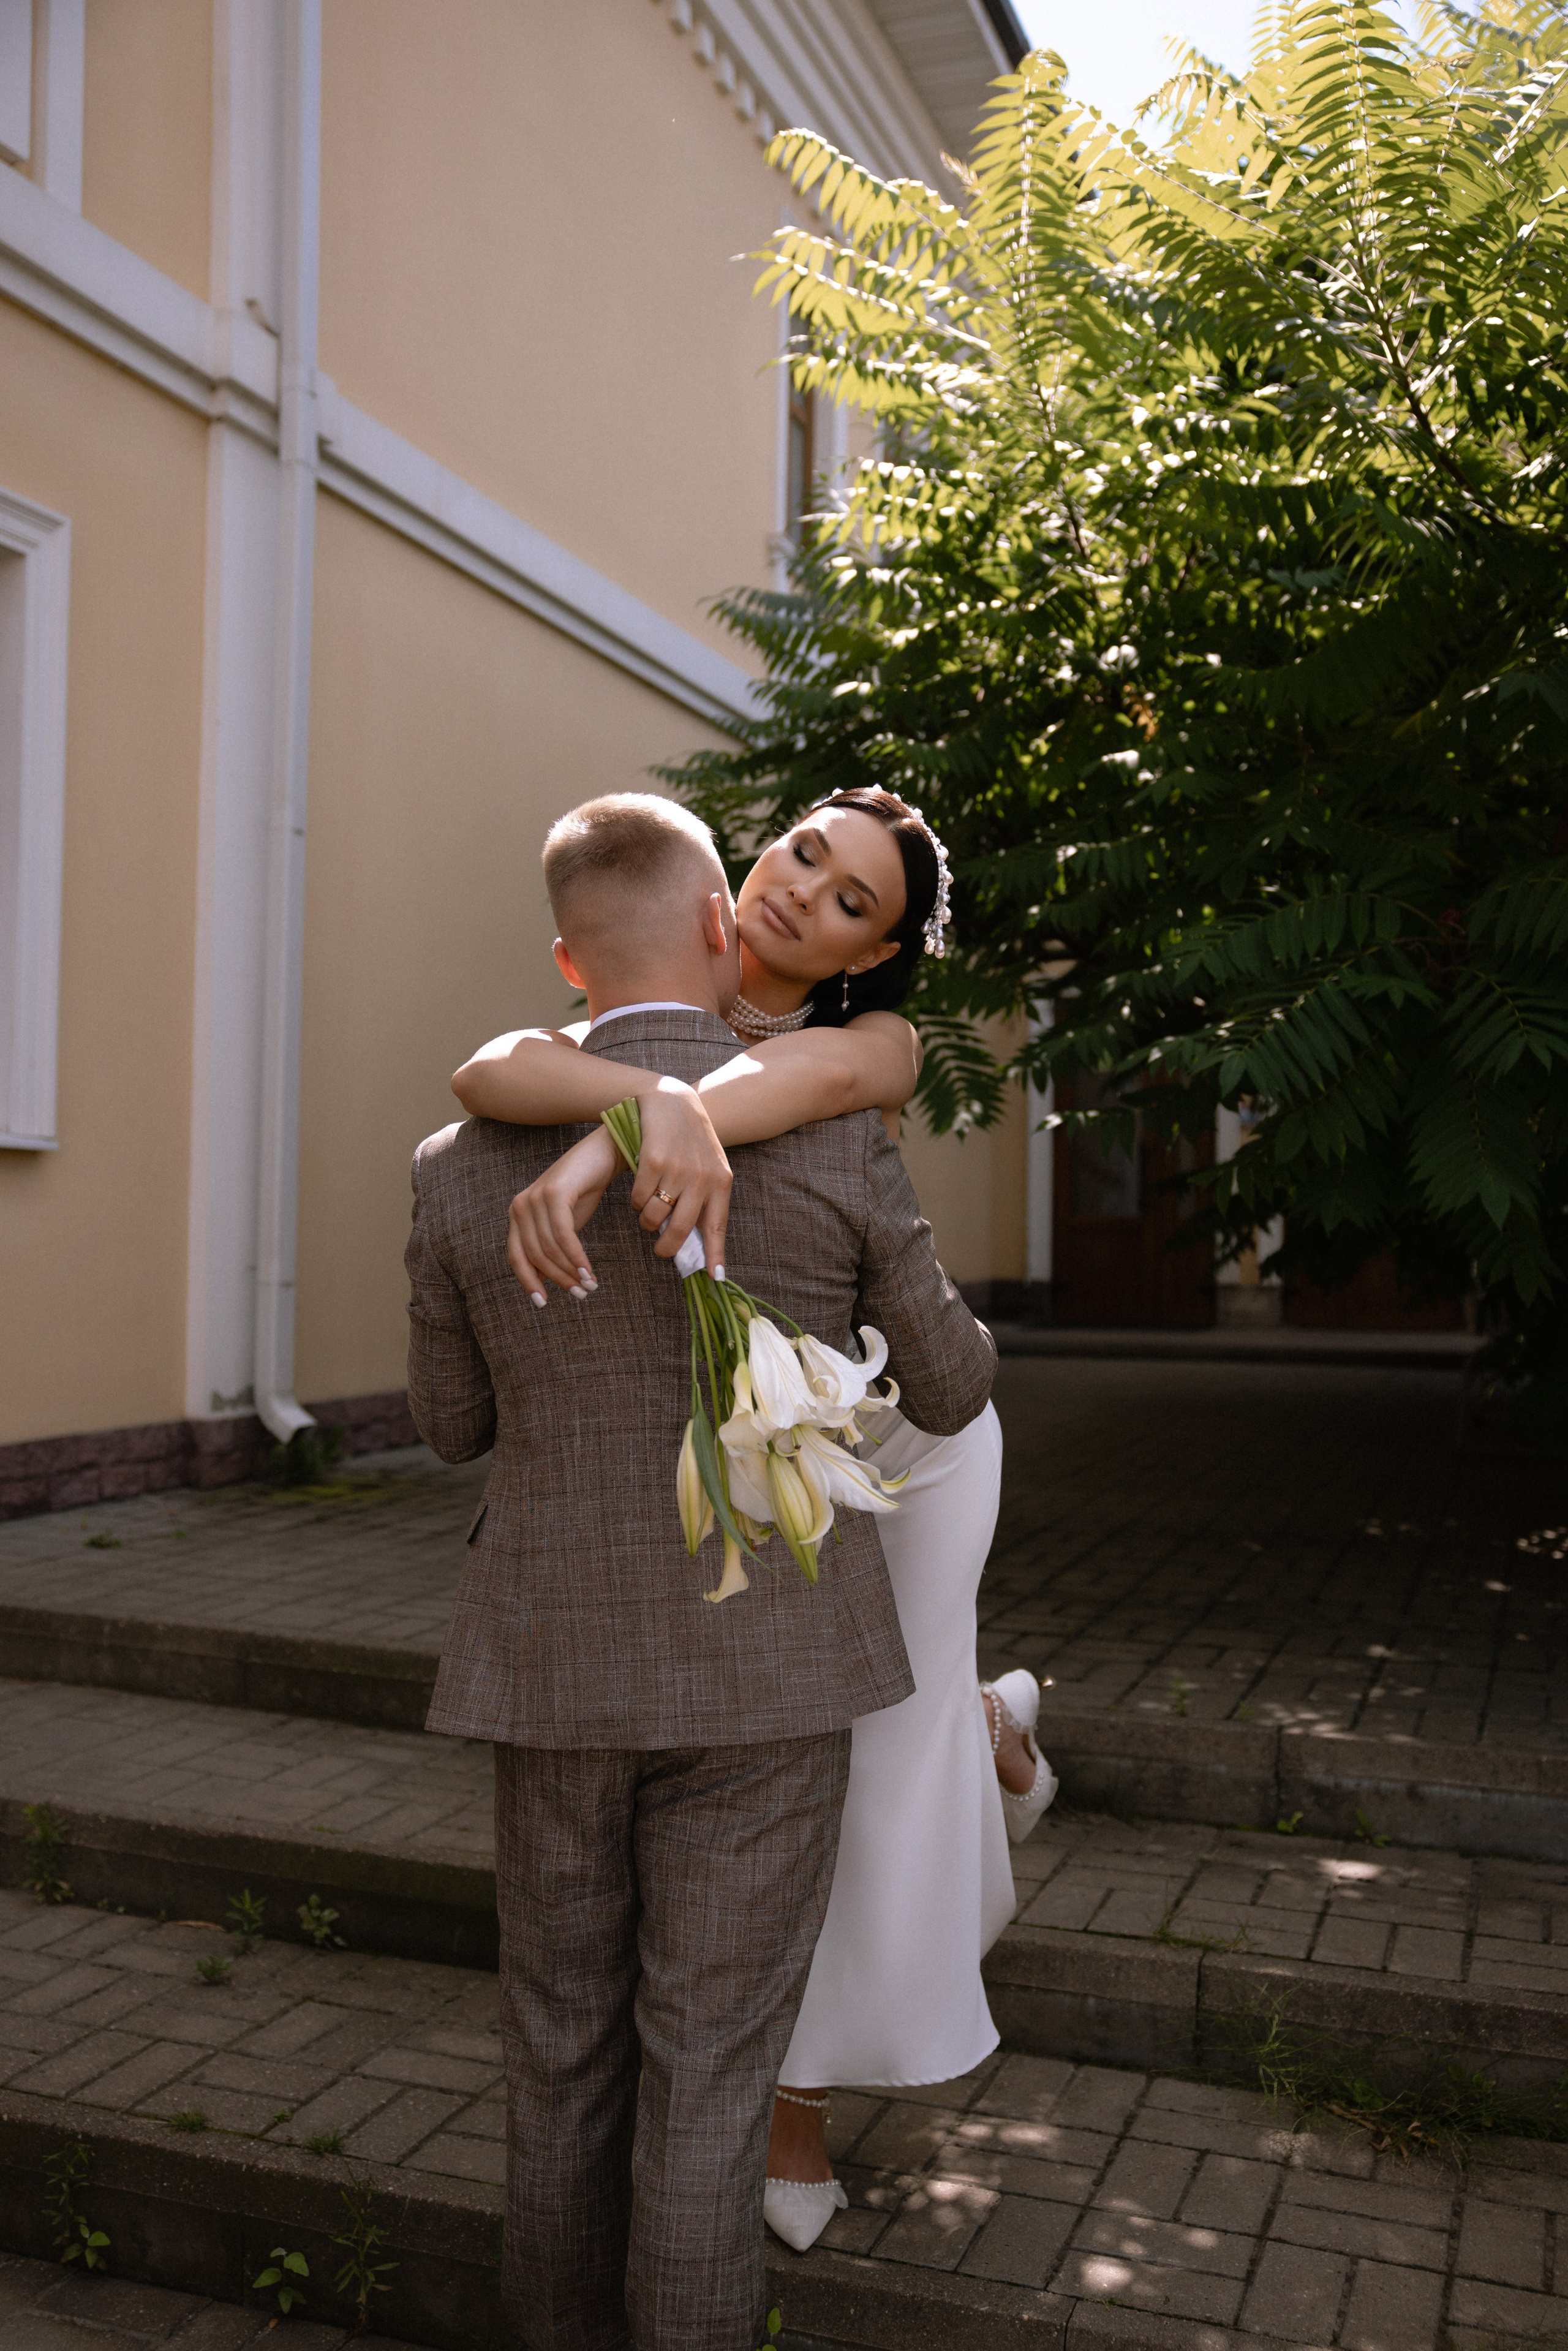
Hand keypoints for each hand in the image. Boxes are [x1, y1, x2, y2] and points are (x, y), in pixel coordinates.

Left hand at [508, 1127, 618, 1303]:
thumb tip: (541, 1279)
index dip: (527, 1282)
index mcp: (518, 1215)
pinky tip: (589, 1271)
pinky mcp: (554, 1193)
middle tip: (582, 1294)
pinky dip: (577, 1257)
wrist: (602, 1154)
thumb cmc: (584, 1190)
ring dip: (571, 1272)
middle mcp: (520, 1206)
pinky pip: (563, 1235)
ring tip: (590, 1285)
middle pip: (535, 1256)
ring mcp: (534, 1198)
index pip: (516, 1256)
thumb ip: (549, 1247)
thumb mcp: (563, 1223)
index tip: (542, 1303)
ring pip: (549, 1249)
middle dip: (559, 1280)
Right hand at [629, 1081, 731, 1278]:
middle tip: (660, 1250)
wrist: (674, 1101)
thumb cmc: (693, 1142)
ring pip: (655, 1216)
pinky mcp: (652, 1160)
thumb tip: (703, 1247)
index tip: (714, 1278)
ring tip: (649, 1211)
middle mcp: (701, 1177)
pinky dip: (636, 1200)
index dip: (715, 1255)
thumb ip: (708, 1204)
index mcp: (720, 1182)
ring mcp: (677, 1169)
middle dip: (667, 1247)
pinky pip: (639, 1197)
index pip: (717, 1226)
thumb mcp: (710, 1169)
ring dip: (648, 1221)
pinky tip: (641, 1189)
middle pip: (680, 1230)